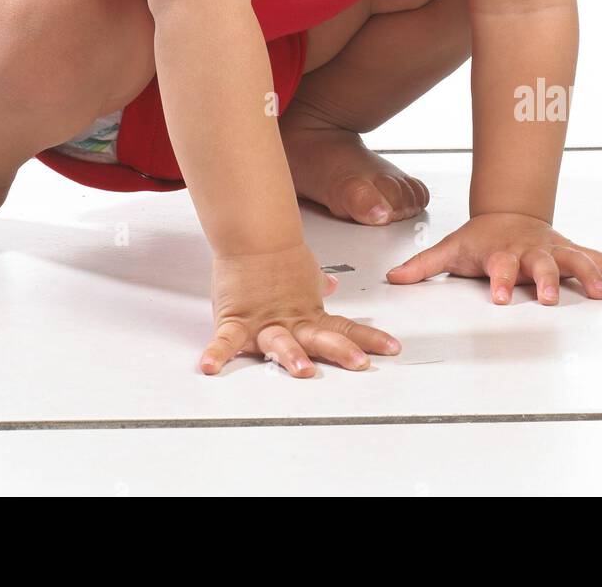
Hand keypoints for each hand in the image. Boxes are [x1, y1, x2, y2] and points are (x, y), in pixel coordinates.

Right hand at [202, 240, 402, 376]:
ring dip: (291, 355)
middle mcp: (290, 321)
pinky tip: (210, 366)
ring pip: (279, 342)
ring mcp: (263, 321)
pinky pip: (226, 340)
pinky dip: (217, 353)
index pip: (343, 328)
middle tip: (359, 362)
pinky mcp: (236, 319)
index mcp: (308, 314)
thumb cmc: (277, 255)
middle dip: (340, 351)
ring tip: (302, 369)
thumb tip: (329, 286)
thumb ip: (316, 285)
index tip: (392, 349)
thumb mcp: (303, 273)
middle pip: (319, 338)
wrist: (252, 232)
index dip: (368, 339)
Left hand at [385, 212, 601, 303]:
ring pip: (574, 261)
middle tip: (548, 298)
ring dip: (588, 276)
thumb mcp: (450, 249)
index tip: (501, 297)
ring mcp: (554, 251)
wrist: (509, 213)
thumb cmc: (481, 239)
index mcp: (502, 253)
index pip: (500, 266)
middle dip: (545, 281)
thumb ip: (423, 266)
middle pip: (540, 266)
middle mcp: (532, 252)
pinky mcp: (572, 253)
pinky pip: (600, 259)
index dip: (500, 280)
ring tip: (601, 293)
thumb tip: (392, 279)